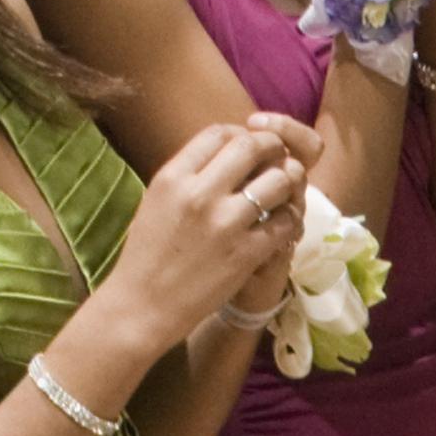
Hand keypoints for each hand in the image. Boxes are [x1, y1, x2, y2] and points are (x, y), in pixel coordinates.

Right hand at [109, 112, 320, 351]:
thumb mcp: (158, 200)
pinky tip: (284, 222)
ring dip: (288, 181)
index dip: (242, 133)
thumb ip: (190, 174)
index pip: (218, 133)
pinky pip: (286, 221)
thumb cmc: (148, 252)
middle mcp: (199, 193)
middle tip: (279, 158)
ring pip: (278, 181)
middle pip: (251, 147)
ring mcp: (226, 223)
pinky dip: (290, 218)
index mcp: (172, 177)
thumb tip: (227, 153)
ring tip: (285, 189)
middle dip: (272, 148)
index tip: (251, 146)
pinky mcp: (247, 252)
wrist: (144, 303)